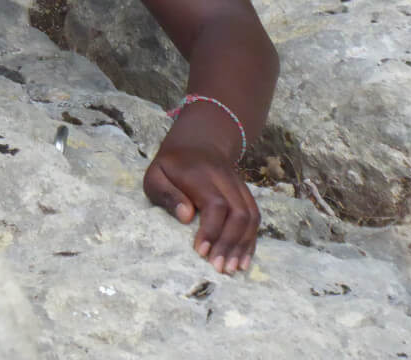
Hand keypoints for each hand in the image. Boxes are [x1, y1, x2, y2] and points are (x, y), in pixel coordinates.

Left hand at [143, 126, 259, 274]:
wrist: (198, 142)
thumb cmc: (171, 166)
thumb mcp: (156, 175)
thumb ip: (167, 194)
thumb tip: (186, 217)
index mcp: (199, 174)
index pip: (215, 203)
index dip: (212, 230)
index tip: (201, 252)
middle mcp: (224, 178)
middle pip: (238, 212)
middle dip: (230, 243)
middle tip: (219, 268)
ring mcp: (238, 185)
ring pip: (251, 216)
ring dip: (243, 245)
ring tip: (233, 269)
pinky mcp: (244, 193)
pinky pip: (255, 216)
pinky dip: (251, 239)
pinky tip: (244, 259)